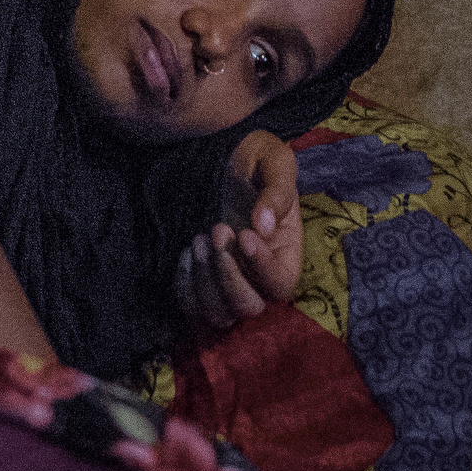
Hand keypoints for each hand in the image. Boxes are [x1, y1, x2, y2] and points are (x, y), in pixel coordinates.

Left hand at [174, 130, 301, 340]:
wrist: (224, 157)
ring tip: (199, 238)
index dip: (262, 267)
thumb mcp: (274, 161)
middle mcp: (259, 279)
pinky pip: (191, 306)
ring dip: (205, 281)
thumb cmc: (256, 160)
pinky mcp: (203, 281)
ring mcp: (230, 283)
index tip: (244, 234)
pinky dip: (185, 285)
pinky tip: (187, 250)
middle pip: (248, 308)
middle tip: (217, 230)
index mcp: (286, 255)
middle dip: (229, 276)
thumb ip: (277, 191)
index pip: (280, 285)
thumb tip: (264, 226)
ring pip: (219, 313)